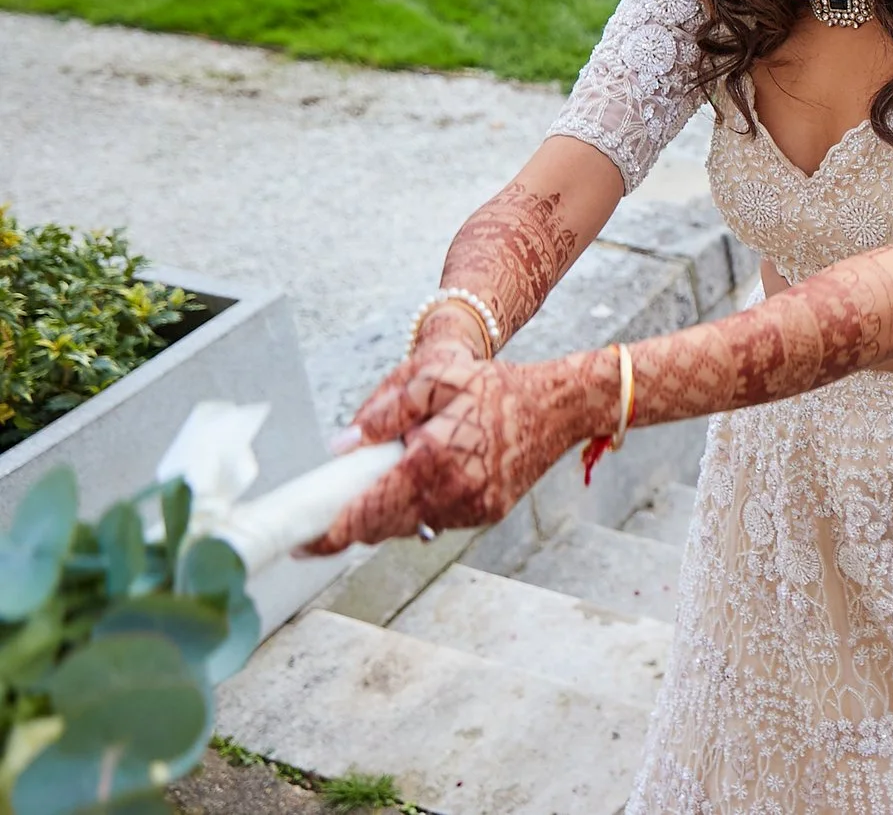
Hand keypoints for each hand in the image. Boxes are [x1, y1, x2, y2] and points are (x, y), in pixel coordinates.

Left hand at [304, 349, 598, 553]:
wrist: (561, 406)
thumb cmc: (498, 386)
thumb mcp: (436, 378)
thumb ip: (385, 411)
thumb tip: (342, 445)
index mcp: (433, 461)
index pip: (367, 513)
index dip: (329, 533)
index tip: (302, 543)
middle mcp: (452, 495)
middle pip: (382, 528)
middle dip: (356, 520)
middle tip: (336, 505)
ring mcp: (472, 510)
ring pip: (410, 526)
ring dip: (391, 510)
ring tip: (394, 475)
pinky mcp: (487, 514)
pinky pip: (438, 520)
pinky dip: (423, 505)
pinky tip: (432, 475)